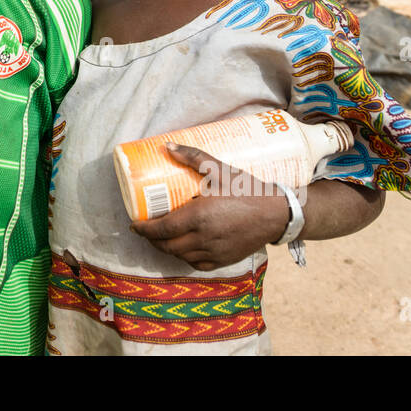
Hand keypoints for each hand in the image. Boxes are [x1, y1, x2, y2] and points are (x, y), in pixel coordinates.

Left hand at [128, 144, 290, 270]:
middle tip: (144, 229)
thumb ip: (193, 157)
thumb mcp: (220, 169)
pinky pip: (197, 264)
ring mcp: (213, 252)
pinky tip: (183, 248)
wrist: (276, 214)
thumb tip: (167, 146)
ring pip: (180, 256)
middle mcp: (203, 238)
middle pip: (167, 245)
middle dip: (151, 239)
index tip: (134, 224)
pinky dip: (185, 257)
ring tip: (160, 237)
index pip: (161, 229)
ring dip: (166, 248)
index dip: (143, 229)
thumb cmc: (248, 190)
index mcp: (199, 217)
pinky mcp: (224, 260)